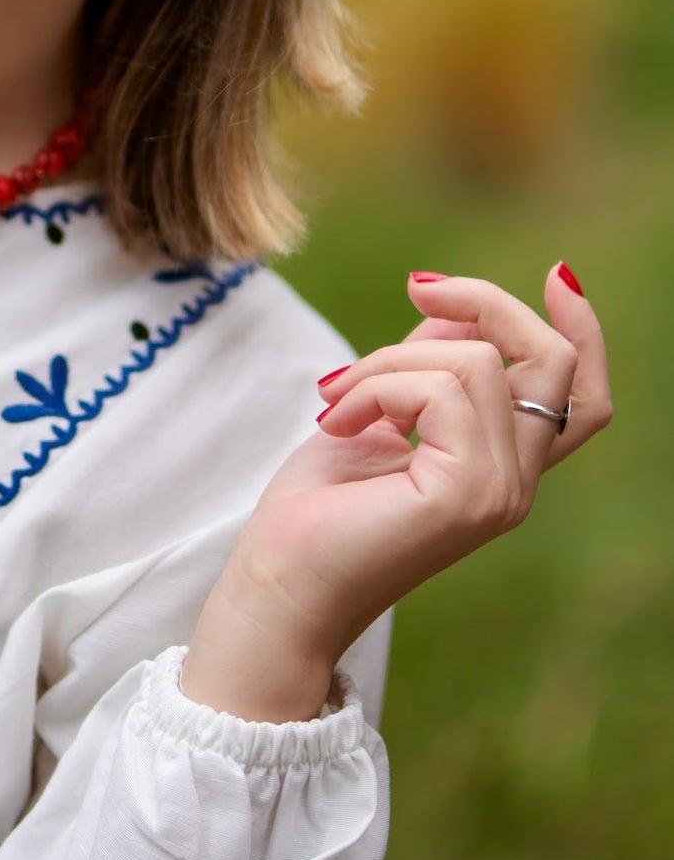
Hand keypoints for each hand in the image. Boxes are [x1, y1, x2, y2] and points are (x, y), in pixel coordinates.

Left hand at [180, 264, 611, 722]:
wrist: (276, 585)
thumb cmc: (315, 508)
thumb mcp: (377, 408)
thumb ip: (426, 362)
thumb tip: (454, 305)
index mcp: (500, 466)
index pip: (582, 399)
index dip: (583, 333)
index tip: (558, 274)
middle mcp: (514, 483)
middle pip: (552, 361)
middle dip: (487, 302)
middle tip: (417, 287)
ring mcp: (499, 492)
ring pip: (476, 361)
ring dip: (390, 359)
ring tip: (337, 399)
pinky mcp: (469, 494)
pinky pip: (437, 389)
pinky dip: (376, 385)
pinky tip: (336, 420)